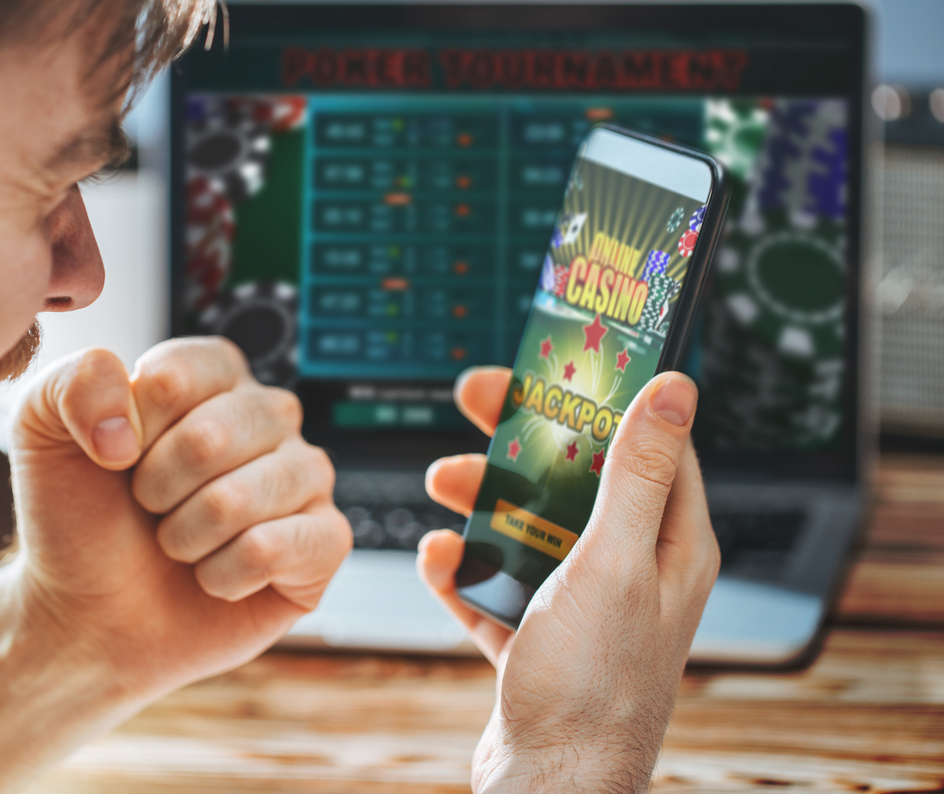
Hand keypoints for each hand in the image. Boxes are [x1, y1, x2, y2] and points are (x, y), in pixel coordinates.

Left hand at [8, 339, 350, 705]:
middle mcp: (270, 416)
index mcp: (215, 375)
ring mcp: (304, 477)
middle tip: (149, 509)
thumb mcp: (42, 429)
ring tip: (178, 544)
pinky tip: (215, 577)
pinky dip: (223, 575)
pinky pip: (276, 549)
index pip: (180, 375)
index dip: (133, 426)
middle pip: (213, 436)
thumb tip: (128, 423)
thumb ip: (73, 382)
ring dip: (186, 536)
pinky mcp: (325, 543)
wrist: (89, 614)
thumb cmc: (79, 517)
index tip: (117, 455)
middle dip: (156, 489)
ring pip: (242, 498)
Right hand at [419, 367, 719, 793]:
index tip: (557, 363)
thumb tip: (676, 389)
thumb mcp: (612, 563)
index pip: (645, 445)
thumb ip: (637, 475)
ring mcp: (582, 608)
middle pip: (575, 478)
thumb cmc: (593, 686)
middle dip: (521, 439)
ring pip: (529, 528)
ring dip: (483, 501)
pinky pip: (497, 586)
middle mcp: (629, 571)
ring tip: (441, 482)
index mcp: (666, 546)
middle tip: (475, 397)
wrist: (547, 788)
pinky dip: (465, 570)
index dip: (601, 397)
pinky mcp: (538, 640)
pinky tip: (438, 560)